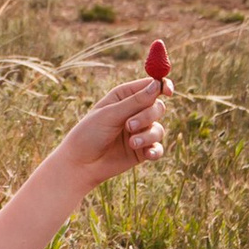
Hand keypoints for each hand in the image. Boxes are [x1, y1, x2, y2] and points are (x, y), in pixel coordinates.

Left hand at [61, 71, 167, 188]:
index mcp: (124, 97)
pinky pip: (157, 148)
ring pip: (158, 129)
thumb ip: (135, 102)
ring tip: (131, 143)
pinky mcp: (142, 151)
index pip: (149, 86)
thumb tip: (157, 84)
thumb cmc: (89, 134)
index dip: (162, 86)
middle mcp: (134, 112)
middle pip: (157, 107)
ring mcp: (139, 132)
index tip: (168, 91)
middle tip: (129, 126)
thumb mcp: (110, 114)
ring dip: (147, 135)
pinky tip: (147, 154)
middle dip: (147, 116)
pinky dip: (154, 150)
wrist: (80, 164)